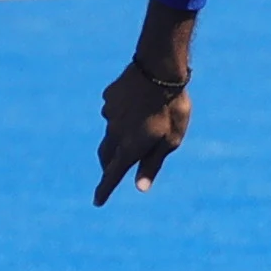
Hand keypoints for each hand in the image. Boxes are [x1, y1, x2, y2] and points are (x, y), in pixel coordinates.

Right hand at [94, 61, 190, 203]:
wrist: (159, 68)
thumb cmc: (172, 107)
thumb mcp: (171, 140)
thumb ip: (153, 163)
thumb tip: (140, 187)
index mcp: (130, 146)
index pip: (113, 174)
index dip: (105, 190)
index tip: (98, 202)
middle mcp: (114, 132)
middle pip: (106, 156)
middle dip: (108, 167)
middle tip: (110, 174)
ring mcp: (109, 113)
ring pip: (110, 132)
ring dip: (117, 139)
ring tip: (131, 136)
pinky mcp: (109, 96)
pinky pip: (113, 110)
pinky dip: (121, 115)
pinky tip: (135, 106)